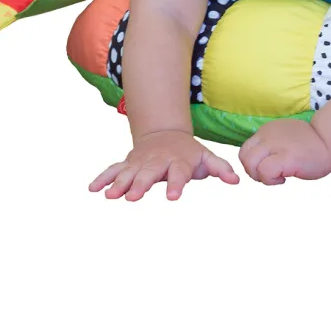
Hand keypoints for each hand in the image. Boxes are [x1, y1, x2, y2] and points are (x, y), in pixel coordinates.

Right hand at [89, 130, 239, 200]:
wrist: (164, 133)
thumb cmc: (189, 152)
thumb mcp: (206, 158)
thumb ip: (220, 168)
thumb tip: (237, 180)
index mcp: (178, 161)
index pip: (178, 173)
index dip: (176, 184)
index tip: (172, 197)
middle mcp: (157, 161)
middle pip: (149, 173)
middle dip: (140, 185)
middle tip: (132, 198)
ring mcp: (140, 162)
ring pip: (128, 172)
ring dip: (118, 183)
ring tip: (110, 196)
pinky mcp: (128, 163)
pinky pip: (113, 170)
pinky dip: (103, 178)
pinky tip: (93, 189)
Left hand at [239, 119, 330, 185]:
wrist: (330, 140)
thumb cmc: (310, 144)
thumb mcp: (283, 138)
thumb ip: (270, 145)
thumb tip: (260, 163)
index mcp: (267, 131)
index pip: (245, 149)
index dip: (252, 164)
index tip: (267, 168)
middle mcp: (268, 135)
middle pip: (244, 157)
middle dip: (253, 172)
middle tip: (270, 176)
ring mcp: (276, 145)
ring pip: (251, 164)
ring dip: (261, 177)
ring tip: (277, 177)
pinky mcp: (286, 157)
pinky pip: (265, 172)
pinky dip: (271, 180)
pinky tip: (284, 179)